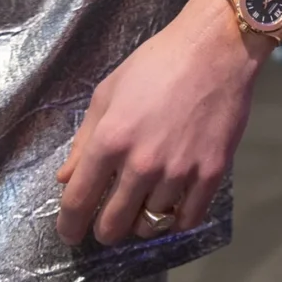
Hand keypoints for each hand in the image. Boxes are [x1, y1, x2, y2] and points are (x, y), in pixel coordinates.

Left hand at [55, 0, 263, 244]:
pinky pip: (188, 219)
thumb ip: (84, 140)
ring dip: (141, 222)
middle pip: (113, 224)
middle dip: (104, 230)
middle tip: (107, 223)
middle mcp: (142, 163)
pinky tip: (172, 210)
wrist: (215, 49)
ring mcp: (179, 171)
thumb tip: (66, 179)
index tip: (69, 232)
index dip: (69, 225)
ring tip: (142, 209)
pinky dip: (175, 222)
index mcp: (110, 140)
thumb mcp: (108, 93)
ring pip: (151, 224)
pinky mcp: (211, 172)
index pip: (78, 201)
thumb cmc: (156, 64)